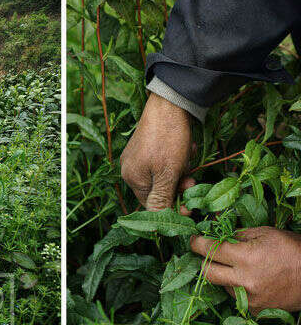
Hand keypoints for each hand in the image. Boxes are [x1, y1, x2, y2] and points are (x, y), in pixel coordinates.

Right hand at [120, 93, 194, 208]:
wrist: (170, 102)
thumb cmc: (168, 139)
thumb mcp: (168, 174)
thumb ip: (161, 200)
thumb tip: (157, 222)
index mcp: (132, 178)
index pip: (152, 207)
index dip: (173, 208)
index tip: (192, 205)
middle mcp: (130, 168)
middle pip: (159, 191)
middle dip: (178, 187)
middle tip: (192, 178)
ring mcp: (138, 156)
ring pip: (164, 177)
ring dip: (180, 172)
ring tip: (188, 158)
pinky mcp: (148, 146)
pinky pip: (163, 163)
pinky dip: (176, 160)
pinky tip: (184, 149)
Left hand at [191, 226, 300, 314]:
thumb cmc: (290, 248)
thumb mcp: (263, 232)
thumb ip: (237, 233)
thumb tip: (216, 231)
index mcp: (246, 258)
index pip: (210, 250)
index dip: (197, 243)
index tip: (193, 239)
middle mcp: (244, 281)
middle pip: (207, 273)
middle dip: (202, 261)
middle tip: (204, 253)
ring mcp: (250, 299)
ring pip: (221, 285)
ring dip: (221, 274)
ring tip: (234, 264)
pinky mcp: (256, 311)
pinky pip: (235, 297)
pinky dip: (235, 287)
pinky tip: (247, 278)